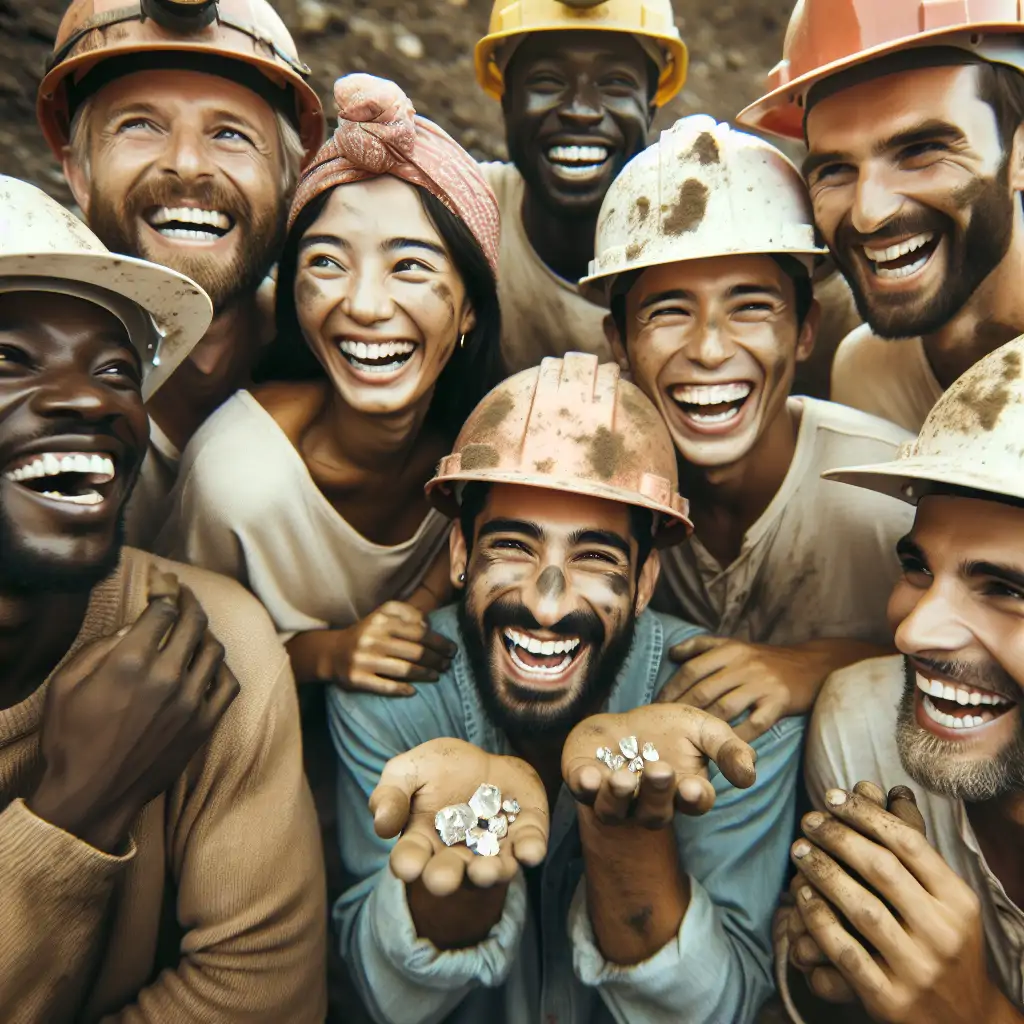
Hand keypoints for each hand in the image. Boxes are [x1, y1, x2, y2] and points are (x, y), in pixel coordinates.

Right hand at [30, 566, 238, 853]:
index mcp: (130, 662)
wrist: (93, 795)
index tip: (164, 584)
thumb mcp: (66, 685)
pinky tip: (210, 663)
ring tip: (195, 628)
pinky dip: (222, 667)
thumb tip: (131, 627)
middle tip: (185, 595)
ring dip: (206, 633)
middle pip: (194, 623)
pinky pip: (228, 683)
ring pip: (214, 649)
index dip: (165, 591)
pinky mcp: (205, 724)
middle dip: (190, 602)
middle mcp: (167, 677)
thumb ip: (100, 648)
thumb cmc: (71, 740)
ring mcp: (191, 702)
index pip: (163, 610)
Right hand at [325, 601, 456, 696]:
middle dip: (436, 659)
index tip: (452, 649)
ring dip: (425, 674)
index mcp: (381, 620)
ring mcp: (364, 659)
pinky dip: (402, 689)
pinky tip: (413, 691)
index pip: (418, 632)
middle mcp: (372, 638)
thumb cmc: (367, 633)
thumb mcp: (383, 614)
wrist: (333, 652)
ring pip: (404, 669)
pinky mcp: (357, 678)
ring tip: (437, 675)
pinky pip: (385, 686)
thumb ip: (406, 613)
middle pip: (415, 652)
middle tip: (448, 664)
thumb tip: (428, 626)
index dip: (439, 642)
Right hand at [370, 738, 548, 896]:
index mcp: (424, 842)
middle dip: (447, 877)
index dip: (409, 863)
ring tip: (486, 871)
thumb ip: (391, 794)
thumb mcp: (408, 771)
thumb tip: (381, 824)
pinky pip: (529, 847)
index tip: (407, 866)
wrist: (484, 760)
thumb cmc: (439, 770)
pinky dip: (530, 850)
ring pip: (491, 868)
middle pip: (450, 872)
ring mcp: (494, 849)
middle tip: (444, 880)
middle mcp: (458, 855)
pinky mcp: (525, 835)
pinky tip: (530, 851)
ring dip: (489, 872)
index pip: (412, 858)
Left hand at [561, 703, 755, 827]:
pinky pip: (583, 791)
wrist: (624, 722)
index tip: (692, 787)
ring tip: (624, 778)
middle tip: (660, 770)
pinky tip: (589, 775)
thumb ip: (729, 749)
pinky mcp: (583, 781)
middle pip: (654, 811)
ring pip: (614, 810)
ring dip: (619, 796)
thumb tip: (749, 774)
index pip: (693, 803)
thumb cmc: (669, 730)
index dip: (694, 797)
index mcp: (682, 792)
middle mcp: (647, 803)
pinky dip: (586, 785)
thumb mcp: (704, 730)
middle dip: (657, 793)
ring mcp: (613, 797)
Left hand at [658, 636, 840, 741]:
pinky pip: (754, 724)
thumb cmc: (764, 659)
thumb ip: (701, 646)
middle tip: (666, 727)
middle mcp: (743, 664)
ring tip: (688, 739)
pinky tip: (722, 747)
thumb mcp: (734, 644)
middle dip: (681, 709)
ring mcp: (762, 684)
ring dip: (704, 725)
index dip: (671, 688)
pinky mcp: (779, 702)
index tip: (657, 705)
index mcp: (729, 650)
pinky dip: (736, 736)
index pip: (692, 669)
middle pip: (704, 689)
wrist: (810, 665)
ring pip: (725, 707)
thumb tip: (671, 653)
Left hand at [790, 785, 1005, 1022]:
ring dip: (823, 873)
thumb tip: (888, 791)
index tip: (831, 796)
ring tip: (799, 851)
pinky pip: (845, 951)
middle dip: (838, 837)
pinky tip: (801, 895)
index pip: (908, 844)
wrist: (967, 1023)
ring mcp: (916, 968)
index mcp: (957, 901)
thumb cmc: (946, 945)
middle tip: (808, 820)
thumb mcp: (946, 901)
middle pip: (882, 870)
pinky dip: (819, 920)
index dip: (865, 814)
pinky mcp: (890, 999)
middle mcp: (941, 933)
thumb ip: (916, 854)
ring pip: (862, 908)